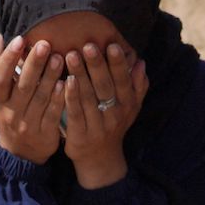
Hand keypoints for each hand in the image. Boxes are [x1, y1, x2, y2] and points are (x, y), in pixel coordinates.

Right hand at [0, 35, 64, 163]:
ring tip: (60, 57)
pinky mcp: (44, 134)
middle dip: (34, 64)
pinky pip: (53, 114)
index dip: (7, 59)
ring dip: (50, 77)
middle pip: (22, 86)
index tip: (19, 40)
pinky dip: (59, 98)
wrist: (20, 152)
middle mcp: (11, 112)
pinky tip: (66, 83)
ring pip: (40, 98)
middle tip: (45, 44)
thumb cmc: (10, 113)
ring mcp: (28, 124)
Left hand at [62, 42, 147, 188]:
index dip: (118, 63)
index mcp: (127, 105)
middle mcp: (115, 115)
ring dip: (80, 75)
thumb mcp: (131, 108)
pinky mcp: (80, 135)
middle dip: (97, 65)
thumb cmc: (114, 126)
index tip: (112, 44)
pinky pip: (75, 113)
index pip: (123, 81)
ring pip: (89, 97)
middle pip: (105, 86)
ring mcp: (98, 126)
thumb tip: (140, 62)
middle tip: (87, 45)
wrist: (100, 159)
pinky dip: (70, 97)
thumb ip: (138, 86)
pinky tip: (64, 81)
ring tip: (71, 55)